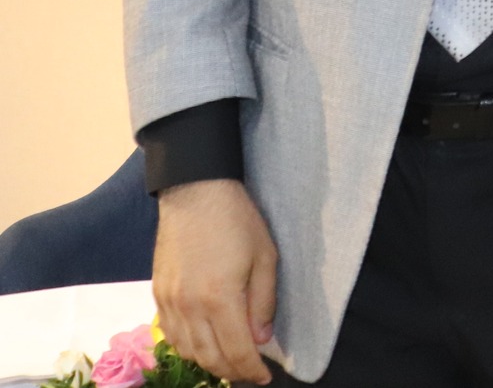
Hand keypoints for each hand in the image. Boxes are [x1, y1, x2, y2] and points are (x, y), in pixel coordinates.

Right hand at [153, 179, 277, 384]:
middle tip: (249, 374)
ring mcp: (169, 302)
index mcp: (220, 298)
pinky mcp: (158, 294)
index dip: (251, 370)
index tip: (264, 378)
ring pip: (186, 350)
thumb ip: (263, 302)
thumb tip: (262, 339)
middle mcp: (189, 307)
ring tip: (229, 364)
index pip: (236, 350)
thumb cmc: (238, 221)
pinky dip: (187, 348)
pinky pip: (170, 334)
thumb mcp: (265, 257)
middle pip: (209, 357)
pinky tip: (202, 346)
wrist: (195, 193)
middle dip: (232, 371)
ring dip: (209, 363)